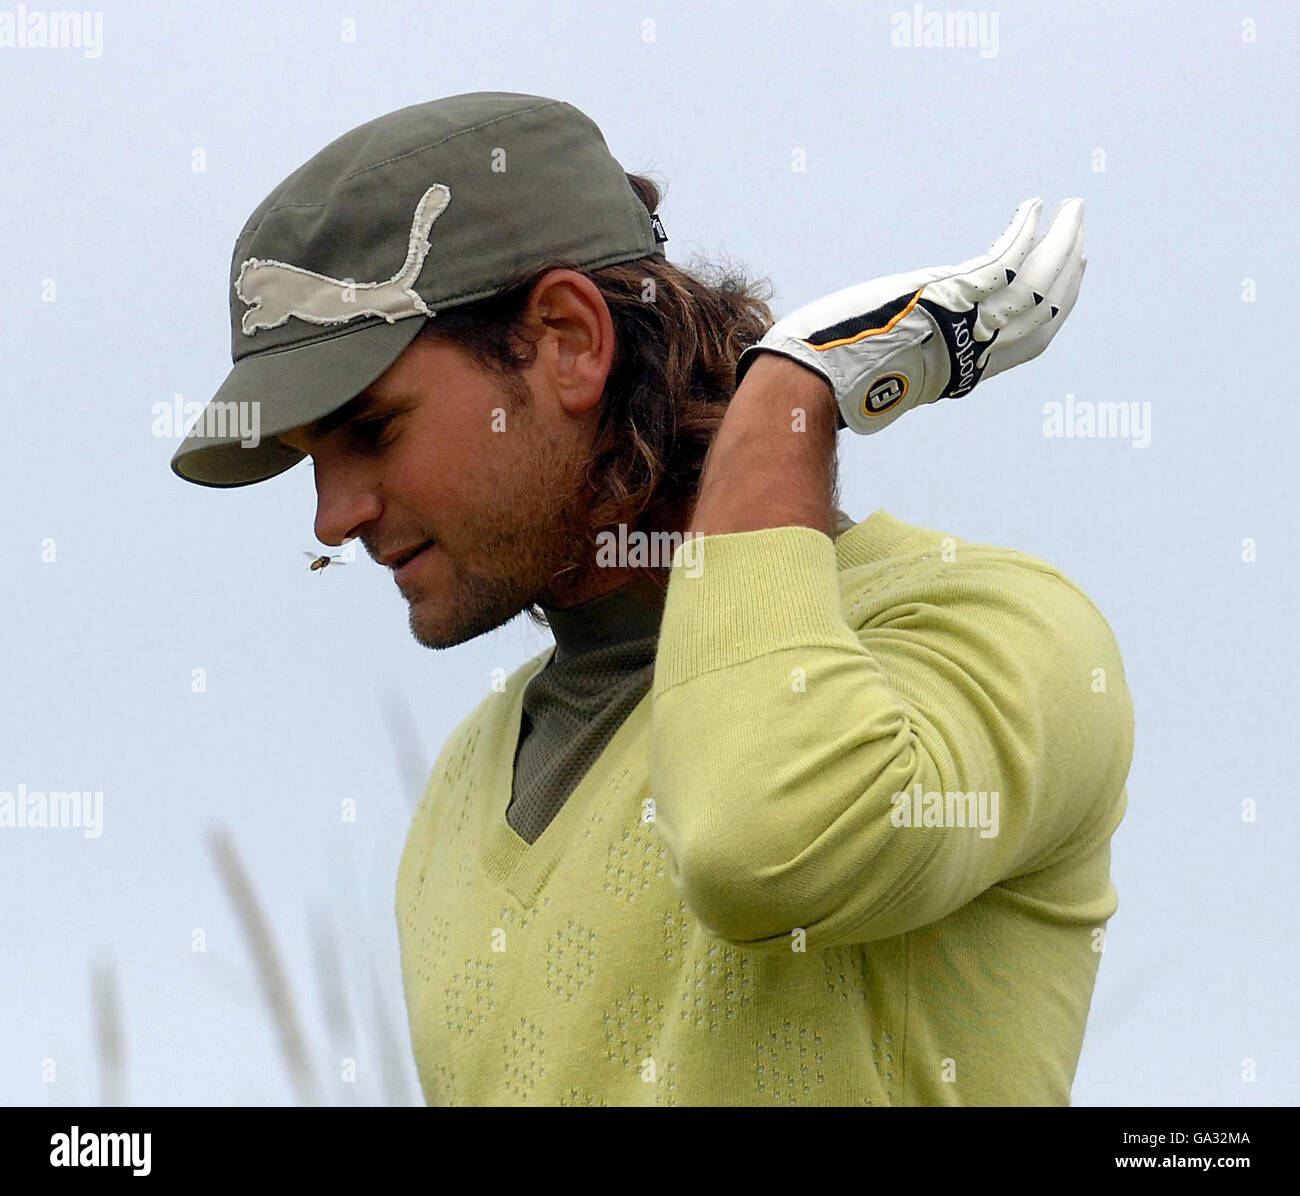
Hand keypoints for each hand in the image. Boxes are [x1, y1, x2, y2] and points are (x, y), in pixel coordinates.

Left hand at [735, 197, 1086, 434]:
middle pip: (1045, 309)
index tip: (1073, 277)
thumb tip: (894, 348)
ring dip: (1062, 239)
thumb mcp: (887, 366)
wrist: (820, 376)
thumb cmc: (838, 374)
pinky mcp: (955, 294)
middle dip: (1068, 269)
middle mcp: (976, 351)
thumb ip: (909, 349)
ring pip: (1038, 281)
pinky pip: (1007, 259)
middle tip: (1079, 231)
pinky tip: (1034, 206)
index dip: (1058, 310)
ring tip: (1075, 207)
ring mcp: (969, 324)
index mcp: (964, 372)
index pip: (1033, 343)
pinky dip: (1024, 229)